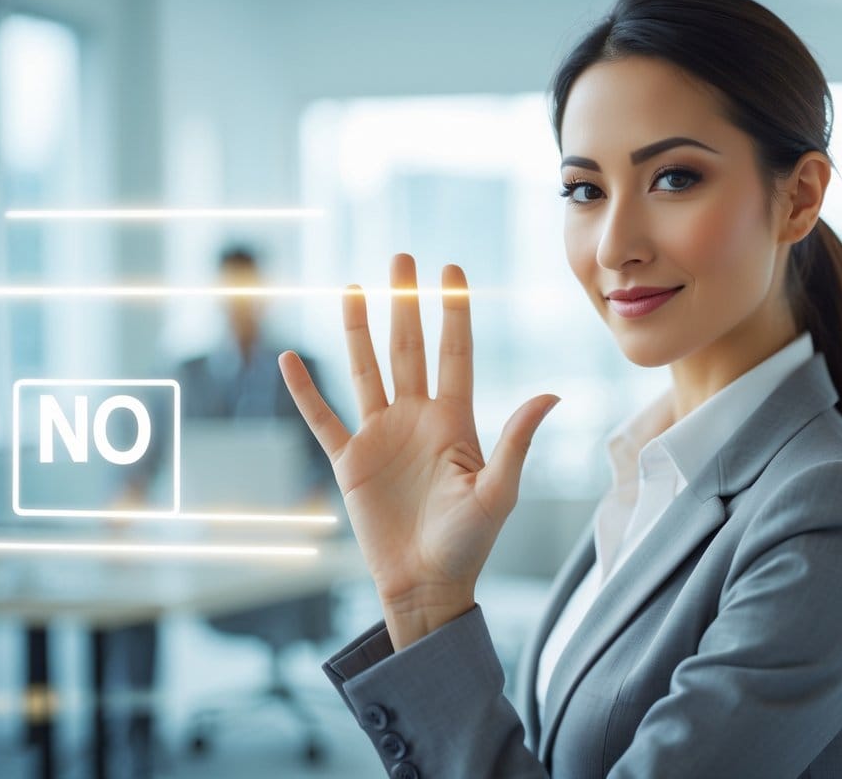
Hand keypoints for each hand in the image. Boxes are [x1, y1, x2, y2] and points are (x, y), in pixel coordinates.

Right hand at [278, 254, 559, 648]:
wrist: (428, 585)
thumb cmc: (470, 543)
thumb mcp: (499, 491)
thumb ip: (517, 441)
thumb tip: (550, 395)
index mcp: (455, 420)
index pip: (454, 353)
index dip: (453, 311)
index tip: (452, 269)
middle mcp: (417, 418)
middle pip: (409, 348)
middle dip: (405, 302)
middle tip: (401, 257)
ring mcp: (381, 435)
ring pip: (366, 369)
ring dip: (357, 329)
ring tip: (352, 287)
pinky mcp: (350, 461)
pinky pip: (322, 417)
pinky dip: (306, 390)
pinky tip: (291, 358)